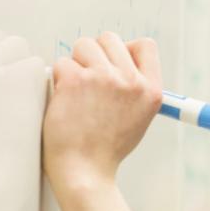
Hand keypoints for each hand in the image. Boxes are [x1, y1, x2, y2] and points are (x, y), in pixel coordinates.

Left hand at [42, 33, 161, 195]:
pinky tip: (64, 99)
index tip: (113, 63)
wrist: (84, 170)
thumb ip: (135, 88)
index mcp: (151, 90)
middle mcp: (131, 81)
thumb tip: (118, 61)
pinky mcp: (76, 81)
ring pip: (83, 45)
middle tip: (88, 78)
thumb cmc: (106, 148)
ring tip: (76, 91)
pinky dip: (58, 78)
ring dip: (75, 63)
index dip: (125, 49)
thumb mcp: (139, 117)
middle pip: (110, 39)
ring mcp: (104, 79)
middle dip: (94, 54)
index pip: (145, 45)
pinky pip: (62, 62)